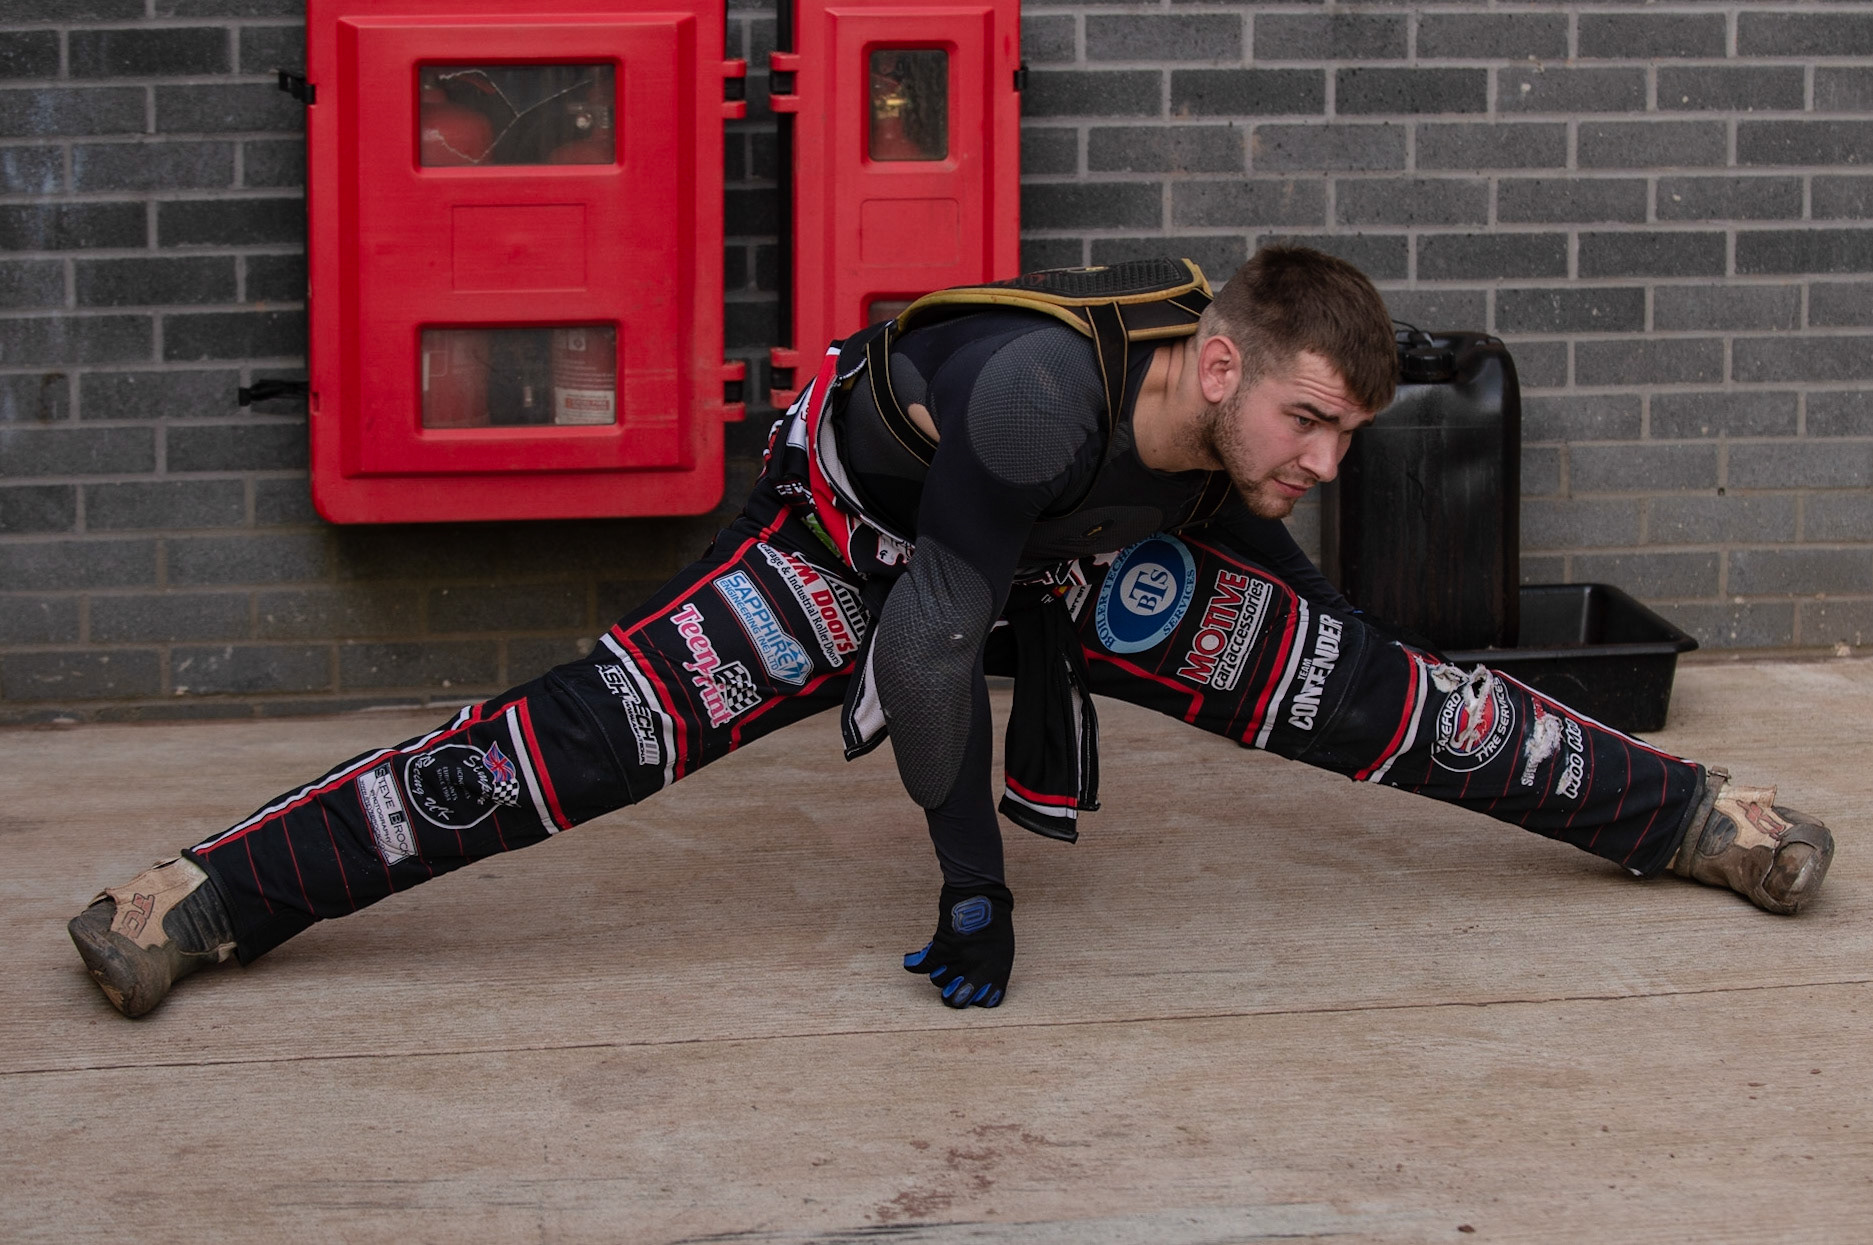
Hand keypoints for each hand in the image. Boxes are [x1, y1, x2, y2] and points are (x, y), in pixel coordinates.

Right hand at [903, 883, 1013, 1007]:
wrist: (982, 894)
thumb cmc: (995, 919)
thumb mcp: (1002, 949)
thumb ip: (990, 970)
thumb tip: (975, 985)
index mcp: (998, 972)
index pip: (984, 1002)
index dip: (975, 998)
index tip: (971, 991)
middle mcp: (979, 970)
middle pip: (957, 1000)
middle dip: (952, 996)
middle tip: (950, 987)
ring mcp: (960, 961)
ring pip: (938, 980)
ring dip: (938, 971)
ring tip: (942, 960)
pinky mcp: (944, 948)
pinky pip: (924, 965)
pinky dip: (915, 963)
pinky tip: (911, 961)